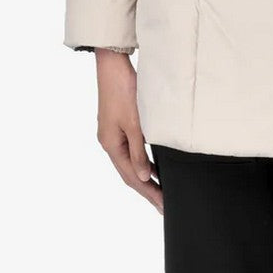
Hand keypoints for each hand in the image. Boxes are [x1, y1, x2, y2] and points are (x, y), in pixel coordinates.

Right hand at [95, 51, 161, 213]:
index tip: (163, 206)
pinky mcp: (118, 126)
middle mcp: (109, 143)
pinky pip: (130, 152)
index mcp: (111, 145)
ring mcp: (112, 135)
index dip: (148, 192)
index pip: (132, 177)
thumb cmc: (124, 91)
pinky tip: (152, 167)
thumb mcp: (135, 123)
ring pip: (129, 163)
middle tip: (163, 206)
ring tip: (160, 193)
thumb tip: (144, 176)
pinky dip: (141, 162)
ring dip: (144, 178)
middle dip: (147, 190)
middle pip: (129, 173)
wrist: (113, 66)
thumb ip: (139, 151)